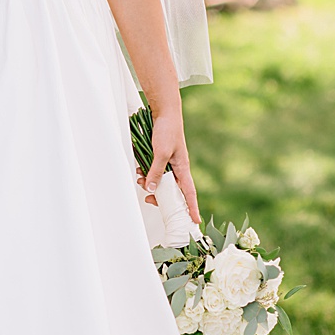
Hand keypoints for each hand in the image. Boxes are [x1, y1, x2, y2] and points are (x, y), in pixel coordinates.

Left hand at [144, 106, 199, 224]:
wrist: (164, 113)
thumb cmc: (168, 130)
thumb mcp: (161, 153)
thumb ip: (156, 172)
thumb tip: (152, 189)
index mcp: (183, 169)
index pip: (189, 193)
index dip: (192, 207)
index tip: (195, 220)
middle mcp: (177, 169)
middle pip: (172, 191)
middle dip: (161, 197)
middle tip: (150, 200)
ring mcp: (169, 164)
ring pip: (160, 182)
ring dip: (150, 183)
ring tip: (141, 179)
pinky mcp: (161, 159)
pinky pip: (154, 172)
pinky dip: (147, 174)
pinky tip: (140, 171)